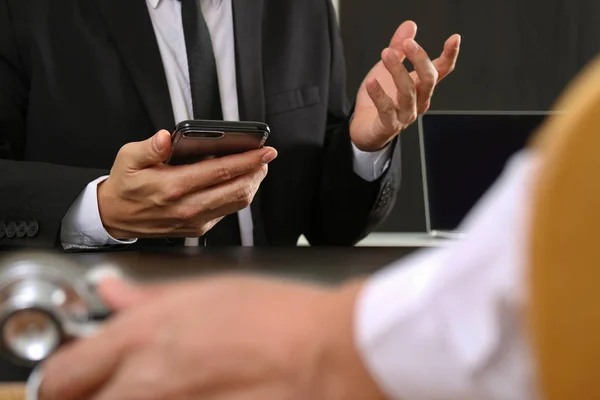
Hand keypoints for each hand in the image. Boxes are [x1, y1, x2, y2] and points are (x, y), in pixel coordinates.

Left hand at [39, 276, 384, 399]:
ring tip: (172, 388)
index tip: (75, 378)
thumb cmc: (277, 318)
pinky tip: (198, 395)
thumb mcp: (205, 292)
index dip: (63, 379)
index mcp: (141, 341)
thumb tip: (112, 293)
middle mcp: (143, 386)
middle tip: (120, 386)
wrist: (326, 354)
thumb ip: (147, 299)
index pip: (62, 375)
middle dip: (91, 396)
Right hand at [97, 130, 276, 238]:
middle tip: (265, 157)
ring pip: (237, 203)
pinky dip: (237, 196)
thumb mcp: (128, 159)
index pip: (221, 171)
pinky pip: (226, 212)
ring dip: (251, 184)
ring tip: (256, 168)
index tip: (266, 151)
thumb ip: (149, 148)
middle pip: (237, 190)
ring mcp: (195, 221)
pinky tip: (238, 182)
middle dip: (257, 171)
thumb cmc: (125, 185)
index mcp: (173, 187)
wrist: (115, 217)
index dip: (248, 160)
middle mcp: (188, 207)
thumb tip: (165, 138)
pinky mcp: (197, 229)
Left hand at [350, 20, 460, 151]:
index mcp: (421, 87)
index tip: (454, 38)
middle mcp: (419, 101)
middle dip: (420, 59)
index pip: (441, 70)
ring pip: (408, 93)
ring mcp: (406, 115)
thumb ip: (398, 48)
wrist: (365, 130)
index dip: (450, 55)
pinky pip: (386, 110)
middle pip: (428, 80)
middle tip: (407, 43)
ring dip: (398, 71)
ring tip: (386, 54)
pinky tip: (372, 83)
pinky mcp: (389, 125)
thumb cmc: (381, 100)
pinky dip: (379, 95)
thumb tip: (410, 25)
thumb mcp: (387, 69)